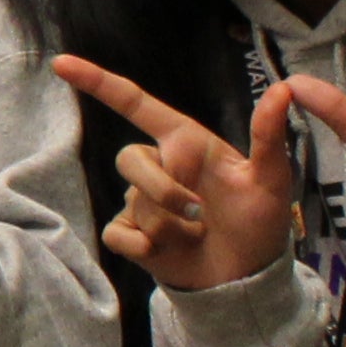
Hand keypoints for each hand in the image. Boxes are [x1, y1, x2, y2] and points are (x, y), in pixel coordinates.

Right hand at [79, 56, 306, 291]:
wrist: (245, 282)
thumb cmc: (259, 224)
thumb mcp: (272, 180)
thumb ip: (269, 136)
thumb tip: (283, 89)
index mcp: (185, 144)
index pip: (135, 105)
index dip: (97, 81)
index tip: (61, 64)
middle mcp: (159, 167)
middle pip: (129, 159)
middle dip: (161, 190)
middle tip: (199, 216)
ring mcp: (141, 202)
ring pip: (132, 202)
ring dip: (167, 226)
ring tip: (196, 238)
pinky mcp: (130, 234)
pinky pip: (117, 232)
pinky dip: (142, 247)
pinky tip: (164, 253)